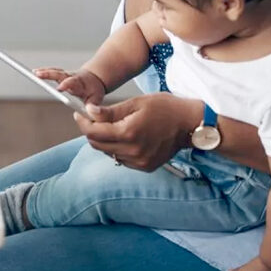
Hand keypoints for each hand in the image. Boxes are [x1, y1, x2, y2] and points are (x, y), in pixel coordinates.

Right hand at [34, 67, 106, 104]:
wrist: (95, 79)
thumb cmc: (94, 91)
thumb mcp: (97, 98)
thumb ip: (93, 106)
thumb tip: (91, 112)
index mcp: (80, 84)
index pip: (72, 83)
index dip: (66, 85)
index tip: (59, 87)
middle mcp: (72, 77)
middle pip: (60, 74)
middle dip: (50, 74)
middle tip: (39, 75)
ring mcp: (66, 76)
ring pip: (55, 72)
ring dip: (45, 72)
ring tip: (34, 73)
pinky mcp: (62, 75)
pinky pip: (52, 72)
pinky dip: (44, 72)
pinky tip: (34, 72)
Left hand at [72, 92, 199, 171]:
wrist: (190, 124)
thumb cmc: (165, 108)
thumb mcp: (136, 103)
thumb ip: (110, 111)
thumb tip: (89, 111)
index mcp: (128, 133)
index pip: (93, 132)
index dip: (83, 122)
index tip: (79, 114)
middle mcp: (132, 151)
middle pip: (98, 145)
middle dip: (91, 131)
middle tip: (92, 119)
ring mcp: (139, 162)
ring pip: (109, 153)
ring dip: (105, 140)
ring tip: (112, 126)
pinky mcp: (145, 167)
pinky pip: (122, 159)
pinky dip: (118, 148)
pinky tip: (126, 137)